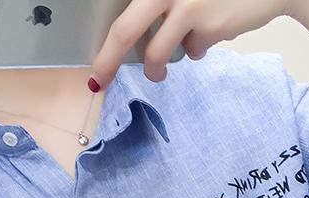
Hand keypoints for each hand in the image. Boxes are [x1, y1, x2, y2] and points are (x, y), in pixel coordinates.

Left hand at [89, 0, 290, 88]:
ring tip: (160, 72)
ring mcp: (187, 3)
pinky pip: (191, 51)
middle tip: (100, 79)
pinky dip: (198, 50)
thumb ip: (163, 7)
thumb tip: (136, 41)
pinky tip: (213, 32)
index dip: (106, 40)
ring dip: (156, 70)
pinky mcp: (207, 24)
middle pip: (125, 30)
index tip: (95, 59)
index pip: (123, 14)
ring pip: (157, 52)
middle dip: (109, 61)